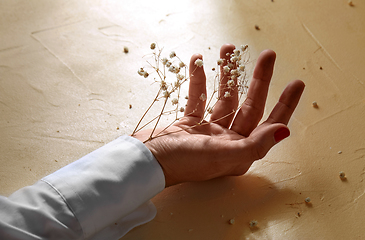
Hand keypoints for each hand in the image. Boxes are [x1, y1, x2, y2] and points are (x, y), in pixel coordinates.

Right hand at [133, 44, 304, 186]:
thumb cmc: (183, 163)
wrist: (145, 162)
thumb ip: (254, 145)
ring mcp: (209, 132)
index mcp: (240, 152)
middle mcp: (228, 142)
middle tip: (267, 55)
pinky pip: (198, 98)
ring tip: (228, 49)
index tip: (295, 83)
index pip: (269, 126)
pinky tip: (198, 62)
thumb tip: (284, 131)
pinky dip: (198, 81)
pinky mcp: (190, 123)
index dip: (285, 105)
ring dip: (227, 74)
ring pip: (224, 98)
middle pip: (249, 106)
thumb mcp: (221, 154)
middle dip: (259, 80)